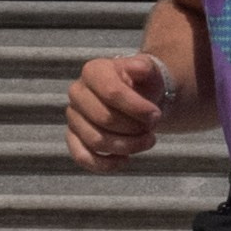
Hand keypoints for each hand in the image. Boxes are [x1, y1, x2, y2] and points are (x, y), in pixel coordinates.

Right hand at [66, 51, 170, 170]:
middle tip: (153, 128)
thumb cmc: (141, 84)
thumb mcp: (148, 70)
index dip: (136, 108)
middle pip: (105, 119)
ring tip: (147, 141)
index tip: (157, 115)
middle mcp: (77, 93)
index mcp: (93, 71)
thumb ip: (144, 67)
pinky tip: (126, 160)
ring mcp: (73, 117)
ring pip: (96, 141)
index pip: (112, 92)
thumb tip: (139, 68)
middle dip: (134, 128)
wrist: (136, 97)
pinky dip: (105, 164)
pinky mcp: (73, 138)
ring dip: (127, 146)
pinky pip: (82, 157)